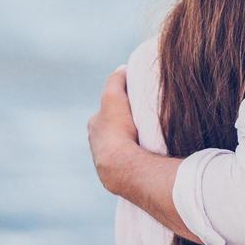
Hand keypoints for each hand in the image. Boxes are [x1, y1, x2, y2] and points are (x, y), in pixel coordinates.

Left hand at [87, 66, 139, 195]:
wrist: (121, 166)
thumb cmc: (117, 131)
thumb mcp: (113, 97)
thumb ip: (116, 80)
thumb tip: (122, 68)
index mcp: (94, 126)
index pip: (107, 112)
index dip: (119, 106)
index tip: (134, 104)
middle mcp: (97, 144)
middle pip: (113, 130)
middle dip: (125, 126)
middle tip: (145, 123)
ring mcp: (106, 161)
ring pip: (121, 147)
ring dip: (132, 144)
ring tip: (150, 141)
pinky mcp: (118, 176)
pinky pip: (129, 162)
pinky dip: (136, 158)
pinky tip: (149, 157)